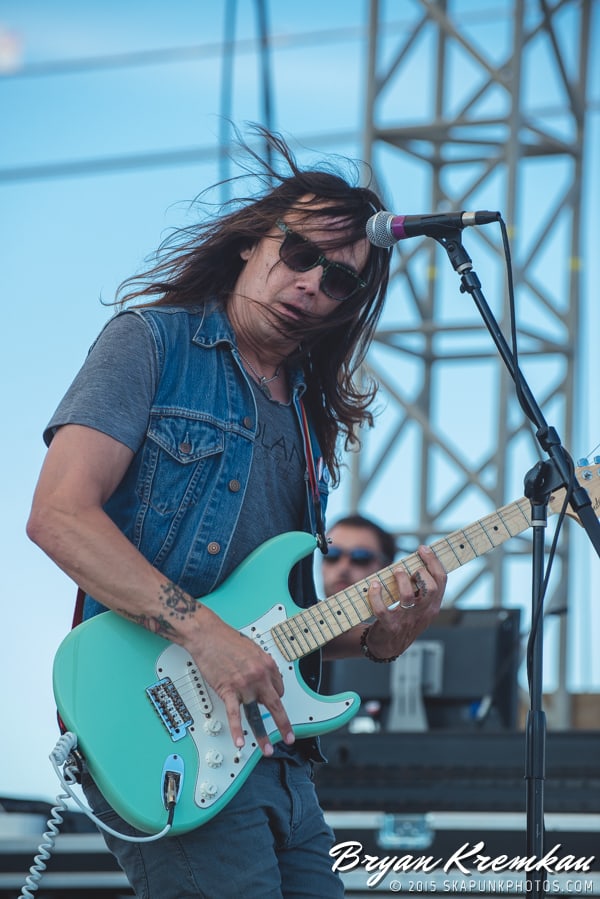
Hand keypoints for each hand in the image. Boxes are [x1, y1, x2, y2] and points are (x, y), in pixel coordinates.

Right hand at [188, 611, 294, 756]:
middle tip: (289, 737)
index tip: (271, 701)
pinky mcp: (228, 690)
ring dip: (263, 735)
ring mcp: (244, 684)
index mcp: (267, 665)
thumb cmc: (227, 640)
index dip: (274, 696)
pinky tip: (240, 741)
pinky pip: (234, 714)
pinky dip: (237, 730)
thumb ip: (261, 667)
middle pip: (275, 705)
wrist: (207, 635)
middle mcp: (258, 676)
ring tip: (268, 749)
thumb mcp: (253, 649)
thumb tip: (263, 682)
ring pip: (256, 714)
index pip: (278, 689)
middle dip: (284, 724)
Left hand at [365, 545, 446, 659]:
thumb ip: (422, 589)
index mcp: (433, 606)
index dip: (433, 562)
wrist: (388, 647)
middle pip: (430, 588)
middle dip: (420, 571)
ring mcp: (406, 620)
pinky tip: (374, 585)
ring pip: (408, 597)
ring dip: (401, 580)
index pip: (441, 580)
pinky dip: (376, 595)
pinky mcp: (389, 626)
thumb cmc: (404, 620)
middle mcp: (423, 613)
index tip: (423, 549)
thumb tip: (417, 561)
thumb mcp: (420, 607)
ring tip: (395, 572)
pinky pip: (382, 609)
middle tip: (409, 566)